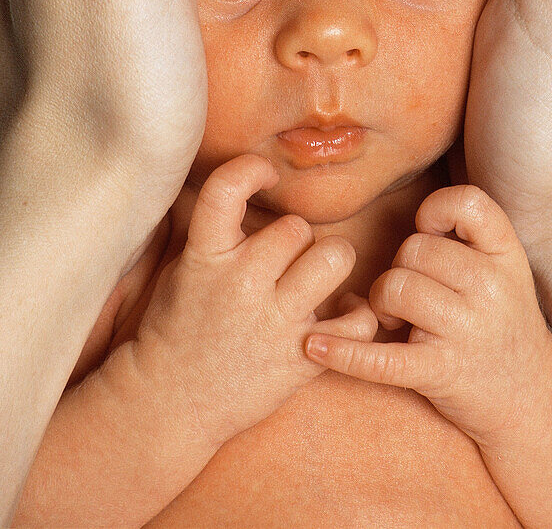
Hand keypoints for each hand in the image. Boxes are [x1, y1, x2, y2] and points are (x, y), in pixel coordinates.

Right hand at [135, 154, 377, 448]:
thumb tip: (253, 180)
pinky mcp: (302, 359)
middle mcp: (241, 285)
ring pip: (334, 259)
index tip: (266, 177)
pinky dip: (359, 313)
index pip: (227, 188)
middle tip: (283, 261)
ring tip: (316, 277)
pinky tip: (342, 311)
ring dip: (329, 264)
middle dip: (296, 240)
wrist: (171, 401)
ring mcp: (274, 324)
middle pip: (297, 228)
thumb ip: (221, 229)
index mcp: (205, 256)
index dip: (253, 170)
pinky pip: (359, 320)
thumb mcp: (187, 266)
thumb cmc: (181, 325)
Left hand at [303, 183, 551, 450]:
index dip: (436, 211)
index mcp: (508, 255)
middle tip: (414, 298)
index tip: (429, 233)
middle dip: (401, 267)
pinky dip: (345, 353)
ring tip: (399, 321)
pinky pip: (383, 357)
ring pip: (396, 287)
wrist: (528, 398)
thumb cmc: (499, 320)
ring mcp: (469, 332)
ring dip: (383, 302)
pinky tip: (315, 346)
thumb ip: (466, 236)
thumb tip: (410, 221)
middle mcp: (493, 288)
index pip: (466, 203)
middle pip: (414, 249)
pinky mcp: (441, 372)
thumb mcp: (504, 268)